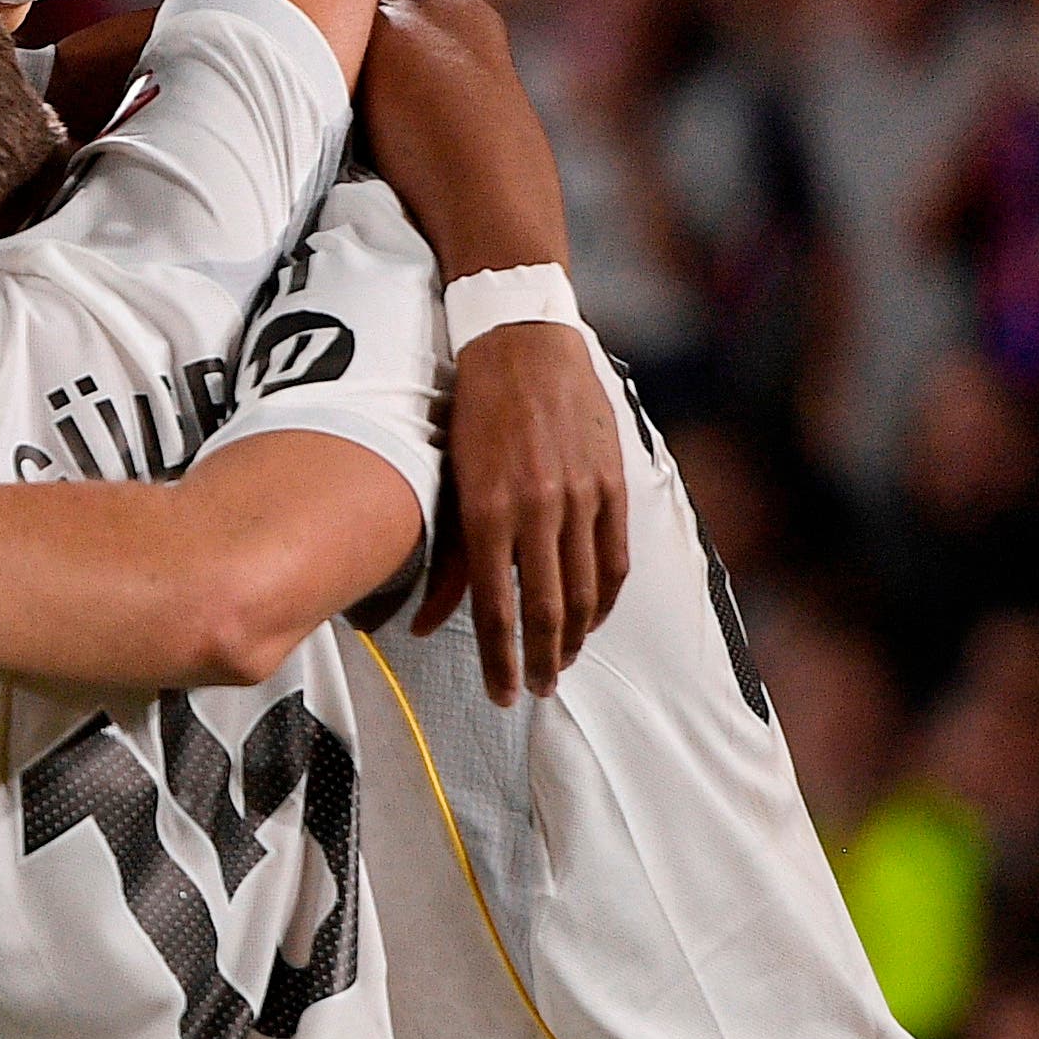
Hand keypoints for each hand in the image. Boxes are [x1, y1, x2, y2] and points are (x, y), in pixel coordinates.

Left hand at [413, 323, 629, 702]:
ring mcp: (581, 496)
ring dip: (575, 637)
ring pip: (586, 590)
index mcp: (489, 511)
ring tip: (561, 663)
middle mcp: (539, 509)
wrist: (520, 344)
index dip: (501, 659)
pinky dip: (606, 596)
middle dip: (541, 660)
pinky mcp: (611, 481)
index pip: (498, 610)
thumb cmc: (471, 413)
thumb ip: (446, 557)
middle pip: (548, 610)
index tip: (502, 693)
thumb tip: (422, 624)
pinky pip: (615, 556)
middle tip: (535, 691)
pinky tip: (593, 617)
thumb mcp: (448, 482)